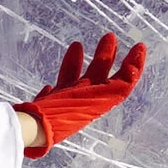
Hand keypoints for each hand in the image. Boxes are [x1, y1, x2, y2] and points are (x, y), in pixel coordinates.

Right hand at [18, 34, 144, 158]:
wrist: (29, 131)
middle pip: (100, 76)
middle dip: (107, 55)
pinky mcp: (49, 104)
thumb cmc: (60, 116)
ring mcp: (66, 103)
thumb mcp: (95, 101)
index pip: (122, 83)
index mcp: (97, 102)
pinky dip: (61, 77)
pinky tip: (59, 73)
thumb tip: (133, 73)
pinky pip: (59, 87)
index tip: (138, 46)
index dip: (133, 65)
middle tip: (109, 36)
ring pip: (78, 78)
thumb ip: (117, 89)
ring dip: (83, 61)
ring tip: (78, 43)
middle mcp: (85, 102)